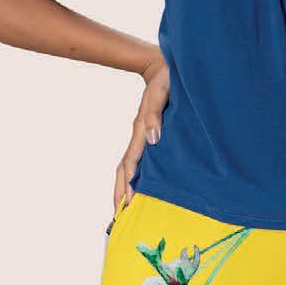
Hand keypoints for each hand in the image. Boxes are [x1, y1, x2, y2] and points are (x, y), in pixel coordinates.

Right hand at [113, 57, 168, 215]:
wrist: (165, 66)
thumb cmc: (167, 78)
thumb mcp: (162, 93)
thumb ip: (154, 114)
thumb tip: (152, 139)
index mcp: (141, 129)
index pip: (130, 162)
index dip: (128, 183)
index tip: (128, 203)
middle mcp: (140, 136)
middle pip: (124, 171)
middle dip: (120, 194)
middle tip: (118, 219)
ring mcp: (144, 136)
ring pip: (129, 168)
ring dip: (124, 188)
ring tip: (124, 211)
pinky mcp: (151, 135)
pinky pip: (140, 162)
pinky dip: (135, 178)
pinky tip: (140, 189)